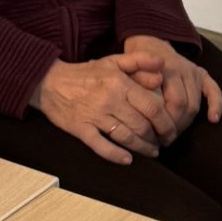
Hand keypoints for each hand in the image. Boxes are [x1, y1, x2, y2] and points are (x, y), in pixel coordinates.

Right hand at [32, 56, 174, 163]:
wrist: (50, 81)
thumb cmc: (86, 73)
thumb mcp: (114, 61)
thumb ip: (140, 61)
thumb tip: (163, 66)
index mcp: (120, 83)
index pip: (152, 107)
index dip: (166, 122)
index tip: (171, 129)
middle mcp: (110, 100)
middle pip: (142, 125)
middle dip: (157, 137)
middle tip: (164, 142)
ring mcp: (95, 116)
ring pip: (126, 137)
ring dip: (143, 148)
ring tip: (152, 151)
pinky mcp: (81, 129)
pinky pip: (101, 146)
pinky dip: (116, 155)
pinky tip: (128, 160)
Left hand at [118, 35, 221, 145]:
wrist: (149, 41)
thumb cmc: (136, 64)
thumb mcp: (129, 74)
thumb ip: (136, 90)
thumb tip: (143, 117)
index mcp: (162, 70)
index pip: (170, 104)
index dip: (164, 124)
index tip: (154, 137)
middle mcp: (180, 69)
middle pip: (184, 106)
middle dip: (175, 127)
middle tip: (164, 140)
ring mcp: (192, 71)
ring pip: (195, 104)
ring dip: (187, 123)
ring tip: (175, 134)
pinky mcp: (201, 73)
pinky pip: (213, 90)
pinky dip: (216, 105)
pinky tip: (214, 119)